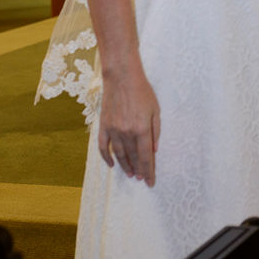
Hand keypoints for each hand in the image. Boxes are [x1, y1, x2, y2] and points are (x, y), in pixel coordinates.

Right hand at [97, 62, 160, 185]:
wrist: (122, 77)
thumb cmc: (142, 91)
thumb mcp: (155, 110)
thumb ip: (156, 131)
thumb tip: (154, 150)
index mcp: (142, 129)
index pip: (146, 157)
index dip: (149, 171)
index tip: (150, 182)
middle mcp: (127, 133)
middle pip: (133, 158)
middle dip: (138, 170)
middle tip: (141, 178)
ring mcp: (113, 130)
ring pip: (119, 154)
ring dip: (125, 166)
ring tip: (131, 174)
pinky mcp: (103, 126)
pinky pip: (103, 147)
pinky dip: (107, 158)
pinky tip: (112, 164)